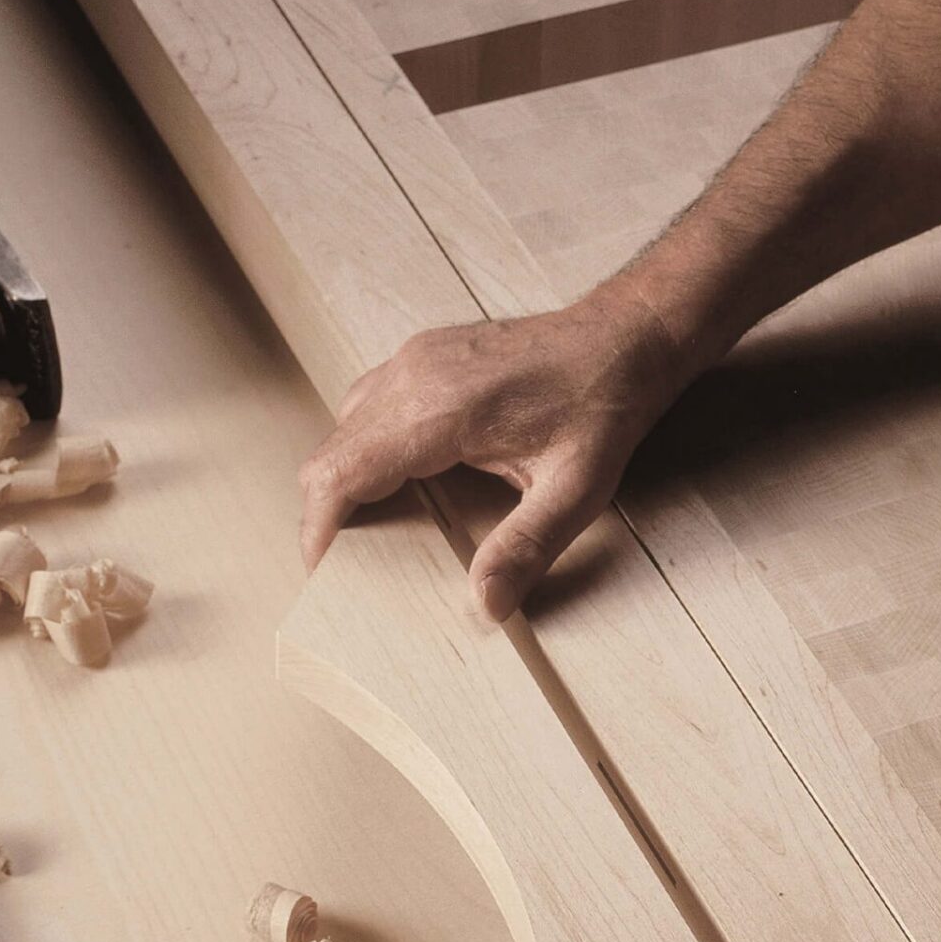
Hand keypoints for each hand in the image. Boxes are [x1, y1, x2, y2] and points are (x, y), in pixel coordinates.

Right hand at [298, 286, 695, 619]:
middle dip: (326, 515)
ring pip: (343, 428)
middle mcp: (412, 376)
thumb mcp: (577, 489)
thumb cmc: (602, 404)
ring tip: (370, 532)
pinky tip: (400, 482)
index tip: (323, 572)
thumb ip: (527, 547)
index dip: (319, 528)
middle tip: (345, 567)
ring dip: (345, 480)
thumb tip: (486, 605)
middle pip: (330, 455)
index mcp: (438, 410)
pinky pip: (367, 406)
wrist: (622, 336)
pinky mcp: (423, 355)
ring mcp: (414, 358)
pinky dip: (364, 450)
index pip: (342, 473)